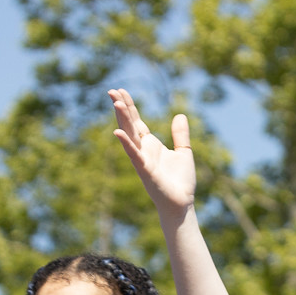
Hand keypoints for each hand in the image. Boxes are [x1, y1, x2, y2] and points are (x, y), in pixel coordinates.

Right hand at [109, 90, 195, 221]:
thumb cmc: (180, 181)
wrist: (182, 203)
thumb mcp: (184, 152)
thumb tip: (180, 115)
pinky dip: (126, 143)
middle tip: (111, 91)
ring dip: (122, 120)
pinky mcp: (145, 170)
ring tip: (116, 103)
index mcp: (150, 144)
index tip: (120, 90)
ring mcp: (141, 159)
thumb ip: (181, 135)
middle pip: (129, 124)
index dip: (129, 106)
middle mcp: (142, 149)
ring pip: (129, 136)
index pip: (136, 121)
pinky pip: (134, 155)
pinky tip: (117, 132)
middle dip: (121, 108)